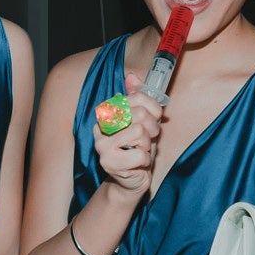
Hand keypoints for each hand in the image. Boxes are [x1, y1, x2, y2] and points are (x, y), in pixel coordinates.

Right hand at [95, 75, 161, 196]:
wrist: (131, 179)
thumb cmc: (137, 147)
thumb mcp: (142, 120)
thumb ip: (137, 98)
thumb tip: (131, 76)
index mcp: (107, 112)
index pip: (137, 97)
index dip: (154, 109)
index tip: (154, 119)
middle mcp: (100, 126)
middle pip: (140, 114)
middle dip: (153, 129)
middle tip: (149, 139)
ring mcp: (102, 145)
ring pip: (140, 133)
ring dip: (148, 145)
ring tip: (142, 150)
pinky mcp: (109, 162)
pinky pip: (140, 154)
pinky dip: (145, 159)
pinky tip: (138, 162)